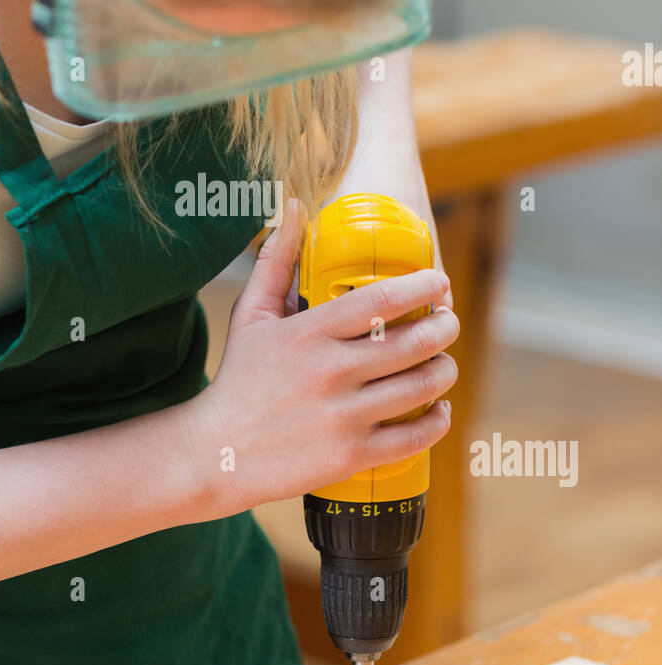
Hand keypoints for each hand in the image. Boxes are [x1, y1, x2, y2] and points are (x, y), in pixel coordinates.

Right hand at [186, 200, 458, 517]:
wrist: (217, 453)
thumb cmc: (239, 378)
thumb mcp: (251, 315)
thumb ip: (276, 261)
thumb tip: (294, 207)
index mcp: (308, 333)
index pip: (383, 299)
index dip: (425, 286)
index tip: (440, 282)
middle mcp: (330, 372)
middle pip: (415, 341)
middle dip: (445, 326)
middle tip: (448, 321)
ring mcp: (344, 417)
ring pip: (423, 387)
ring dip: (445, 370)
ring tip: (443, 362)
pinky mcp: (351, 456)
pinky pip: (415, 437)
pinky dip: (438, 421)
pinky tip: (439, 409)